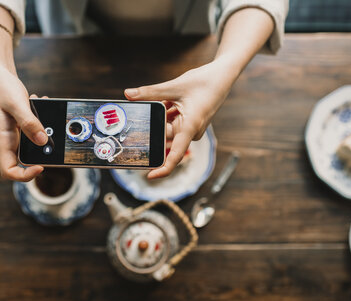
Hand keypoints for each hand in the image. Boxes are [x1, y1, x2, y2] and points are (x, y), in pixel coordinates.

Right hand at [0, 64, 46, 180]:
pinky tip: (42, 105)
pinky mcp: (21, 126)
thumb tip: (43, 141)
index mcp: (2, 139)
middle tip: (52, 137)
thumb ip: (29, 123)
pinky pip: (34, 131)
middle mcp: (8, 140)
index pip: (8, 170)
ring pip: (32, 146)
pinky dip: (42, 123)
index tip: (40, 166)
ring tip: (45, 113)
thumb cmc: (0, 87)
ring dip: (43, 134)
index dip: (24, 175)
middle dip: (41, 152)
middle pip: (24, 162)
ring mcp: (15, 134)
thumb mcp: (16, 103)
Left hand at [125, 61, 236, 178]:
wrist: (222, 76)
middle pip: (165, 137)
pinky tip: (168, 101)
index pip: (176, 154)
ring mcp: (190, 128)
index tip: (150, 175)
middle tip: (141, 116)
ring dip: (162, 116)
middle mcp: (191, 131)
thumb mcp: (174, 86)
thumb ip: (150, 92)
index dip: (163, 169)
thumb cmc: (205, 81)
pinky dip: (167, 113)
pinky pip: (172, 122)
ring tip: (165, 100)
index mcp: (190, 127)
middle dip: (154, 128)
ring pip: (167, 128)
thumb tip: (128, 94)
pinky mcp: (189, 122)